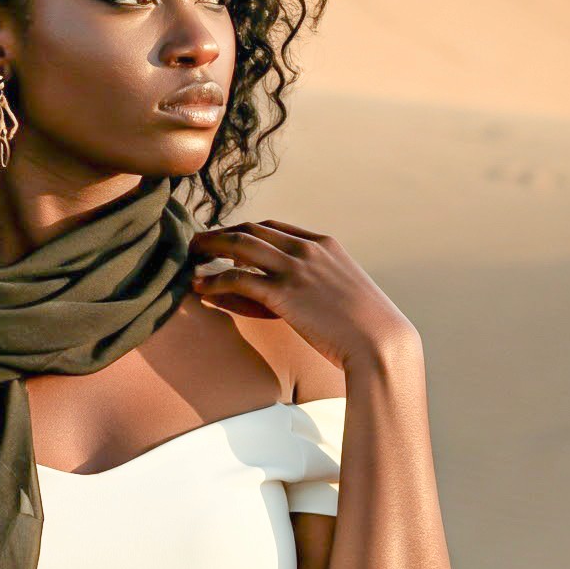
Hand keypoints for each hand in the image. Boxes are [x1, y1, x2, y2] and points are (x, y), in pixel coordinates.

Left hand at [187, 220, 417, 369]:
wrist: (379, 341)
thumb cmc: (366, 327)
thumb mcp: (346, 292)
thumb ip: (322, 284)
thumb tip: (305, 296)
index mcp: (323, 244)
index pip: (273, 227)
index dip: (245, 231)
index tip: (226, 241)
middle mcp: (306, 248)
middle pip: (251, 229)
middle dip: (219, 234)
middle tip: (197, 244)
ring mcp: (295, 268)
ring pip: (238, 245)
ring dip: (209, 248)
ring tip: (189, 257)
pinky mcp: (283, 293)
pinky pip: (237, 278)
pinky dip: (214, 280)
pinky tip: (200, 286)